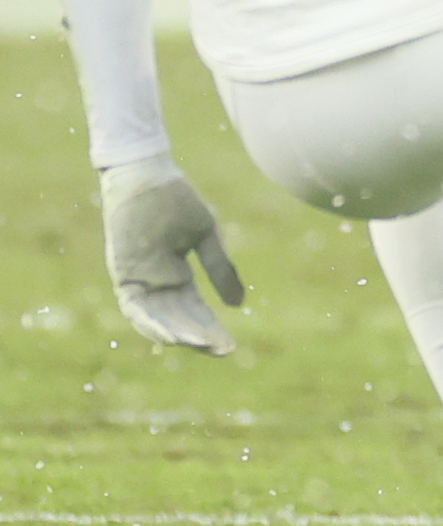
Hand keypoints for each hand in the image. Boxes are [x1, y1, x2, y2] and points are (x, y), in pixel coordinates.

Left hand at [100, 154, 245, 355]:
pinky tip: (169, 335)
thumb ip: (220, 269)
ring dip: (177, 334)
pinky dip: (149, 322)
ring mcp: (138, 279)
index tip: (230, 346)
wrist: (148, 175)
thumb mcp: (208, 237)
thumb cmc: (177, 200)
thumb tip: (238, 306)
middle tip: (220, 350)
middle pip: (178, 320)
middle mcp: (156, 283)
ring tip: (199, 346)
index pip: (196, 312)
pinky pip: (133, 306)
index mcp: (177, 275)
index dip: (212, 330)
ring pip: (155, 319)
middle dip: (199, 338)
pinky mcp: (122, 273)